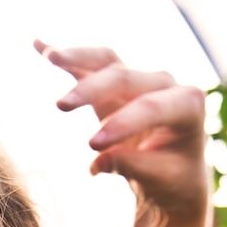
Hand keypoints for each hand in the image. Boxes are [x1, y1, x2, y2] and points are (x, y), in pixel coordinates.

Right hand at [34, 40, 209, 226]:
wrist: (172, 172)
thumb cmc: (171, 178)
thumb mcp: (160, 180)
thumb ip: (133, 167)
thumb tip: (98, 162)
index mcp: (187, 105)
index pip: (151, 107)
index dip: (121, 123)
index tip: (91, 146)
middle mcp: (165, 84)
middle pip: (124, 78)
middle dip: (92, 89)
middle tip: (60, 106)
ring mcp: (139, 80)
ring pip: (107, 61)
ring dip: (78, 57)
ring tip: (51, 57)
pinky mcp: (116, 83)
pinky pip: (91, 64)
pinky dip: (68, 57)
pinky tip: (39, 46)